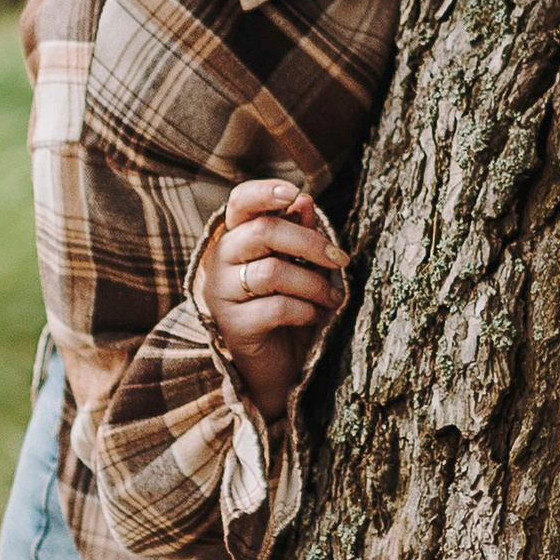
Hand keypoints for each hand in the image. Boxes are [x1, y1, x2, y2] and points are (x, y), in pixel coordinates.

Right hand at [198, 181, 347, 417]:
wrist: (275, 366)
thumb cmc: (288, 308)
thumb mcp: (299, 267)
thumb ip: (299, 235)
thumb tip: (304, 201)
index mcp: (234, 239)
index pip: (239, 202)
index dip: (265, 192)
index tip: (295, 193)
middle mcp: (219, 262)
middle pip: (263, 232)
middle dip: (311, 243)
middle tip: (341, 259)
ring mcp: (221, 294)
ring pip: (272, 272)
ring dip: (313, 284)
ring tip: (332, 298)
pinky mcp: (233, 326)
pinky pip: (276, 308)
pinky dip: (304, 311)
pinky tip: (312, 317)